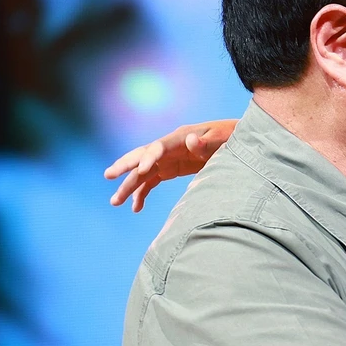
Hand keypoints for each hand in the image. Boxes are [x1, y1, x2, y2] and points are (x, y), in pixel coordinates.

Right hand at [104, 120, 235, 211]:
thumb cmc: (231, 138)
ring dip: (129, 185)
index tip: (141, 171)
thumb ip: (207, 143)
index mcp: (180, 137)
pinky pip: (151, 181)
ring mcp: (168, 158)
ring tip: (115, 202)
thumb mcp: (223, 140)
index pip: (158, 147)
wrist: (237, 141)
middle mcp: (169, 147)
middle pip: (142, 156)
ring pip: (142, 171)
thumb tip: (191, 140)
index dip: (149, 158)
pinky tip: (136, 208)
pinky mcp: (170, 169)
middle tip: (108, 175)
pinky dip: (143, 193)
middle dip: (125, 166)